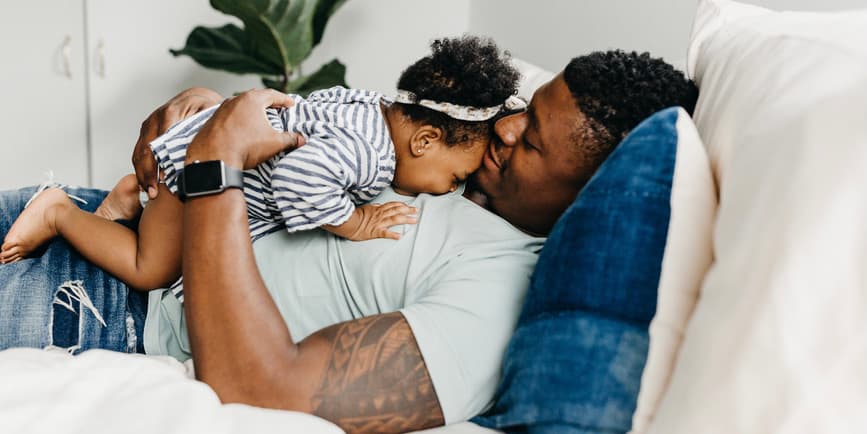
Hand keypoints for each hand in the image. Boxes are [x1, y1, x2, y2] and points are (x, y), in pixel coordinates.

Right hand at [133, 87, 223, 198]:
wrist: (198, 98)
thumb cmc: (207, 107)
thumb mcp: (210, 112)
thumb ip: (206, 126)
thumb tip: (206, 146)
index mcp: (171, 112)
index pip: (161, 138)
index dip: (161, 160)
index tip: (164, 178)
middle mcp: (156, 118)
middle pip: (146, 147)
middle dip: (148, 172)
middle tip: (153, 191)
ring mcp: (149, 125)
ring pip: (139, 152)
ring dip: (142, 173)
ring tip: (149, 191)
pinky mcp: (146, 132)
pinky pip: (139, 152)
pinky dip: (141, 169)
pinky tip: (145, 183)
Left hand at [186, 89, 304, 169]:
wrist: (214, 159)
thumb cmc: (245, 147)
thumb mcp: (274, 143)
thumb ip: (290, 139)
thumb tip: (302, 140)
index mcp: (251, 100)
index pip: (272, 94)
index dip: (284, 99)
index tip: (291, 103)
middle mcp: (234, 100)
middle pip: (255, 97)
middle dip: (267, 101)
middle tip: (276, 107)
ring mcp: (220, 110)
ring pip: (239, 105)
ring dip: (250, 110)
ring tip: (258, 117)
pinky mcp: (211, 121)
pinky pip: (228, 116)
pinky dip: (237, 119)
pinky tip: (240, 128)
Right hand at [346, 202, 418, 240]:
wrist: (347, 222)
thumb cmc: (354, 216)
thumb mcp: (365, 208)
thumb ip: (374, 207)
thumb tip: (380, 205)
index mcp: (378, 209)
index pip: (392, 205)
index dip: (402, 205)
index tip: (408, 206)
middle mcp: (380, 215)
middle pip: (397, 210)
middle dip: (408, 210)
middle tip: (417, 211)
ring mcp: (378, 223)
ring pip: (395, 219)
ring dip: (406, 219)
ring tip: (414, 221)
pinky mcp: (375, 232)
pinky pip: (385, 233)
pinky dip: (393, 234)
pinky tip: (400, 236)